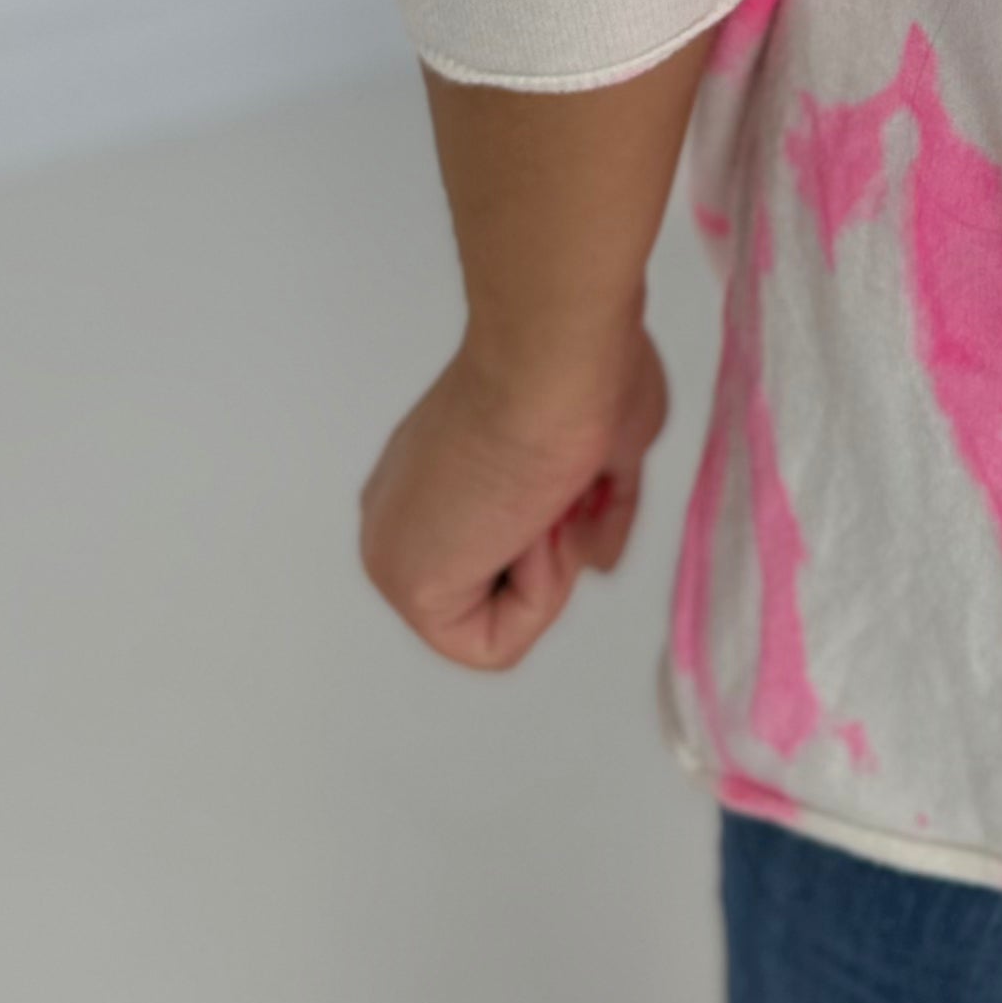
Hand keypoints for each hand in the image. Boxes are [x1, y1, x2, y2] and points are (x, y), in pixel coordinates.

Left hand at [358, 317, 669, 672]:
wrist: (556, 357)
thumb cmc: (583, 373)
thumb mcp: (607, 444)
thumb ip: (594, 510)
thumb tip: (595, 560)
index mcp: (432, 474)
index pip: (499, 542)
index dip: (560, 527)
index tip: (575, 475)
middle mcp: (399, 514)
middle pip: (494, 584)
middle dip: (554, 549)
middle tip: (566, 487)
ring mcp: (394, 552)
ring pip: (495, 620)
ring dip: (551, 570)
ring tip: (549, 497)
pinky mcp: (408, 586)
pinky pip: (492, 646)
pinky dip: (538, 598)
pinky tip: (531, 528)